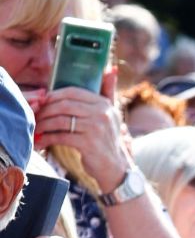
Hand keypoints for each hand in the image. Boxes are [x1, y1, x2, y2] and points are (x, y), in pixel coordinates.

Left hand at [35, 74, 131, 196]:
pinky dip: (49, 138)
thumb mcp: (111, 114)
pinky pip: (62, 136)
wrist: (115, 170)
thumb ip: (108, 91)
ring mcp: (96, 129)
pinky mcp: (88, 144)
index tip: (44, 100)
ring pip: (61, 120)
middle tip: (36, 113)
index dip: (55, 94)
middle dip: (47, 109)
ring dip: (45, 123)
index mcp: (104, 104)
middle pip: (65, 105)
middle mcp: (101, 114)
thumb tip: (110, 68)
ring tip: (37, 127)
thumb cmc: (107, 141)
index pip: (73, 92)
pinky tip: (42, 140)